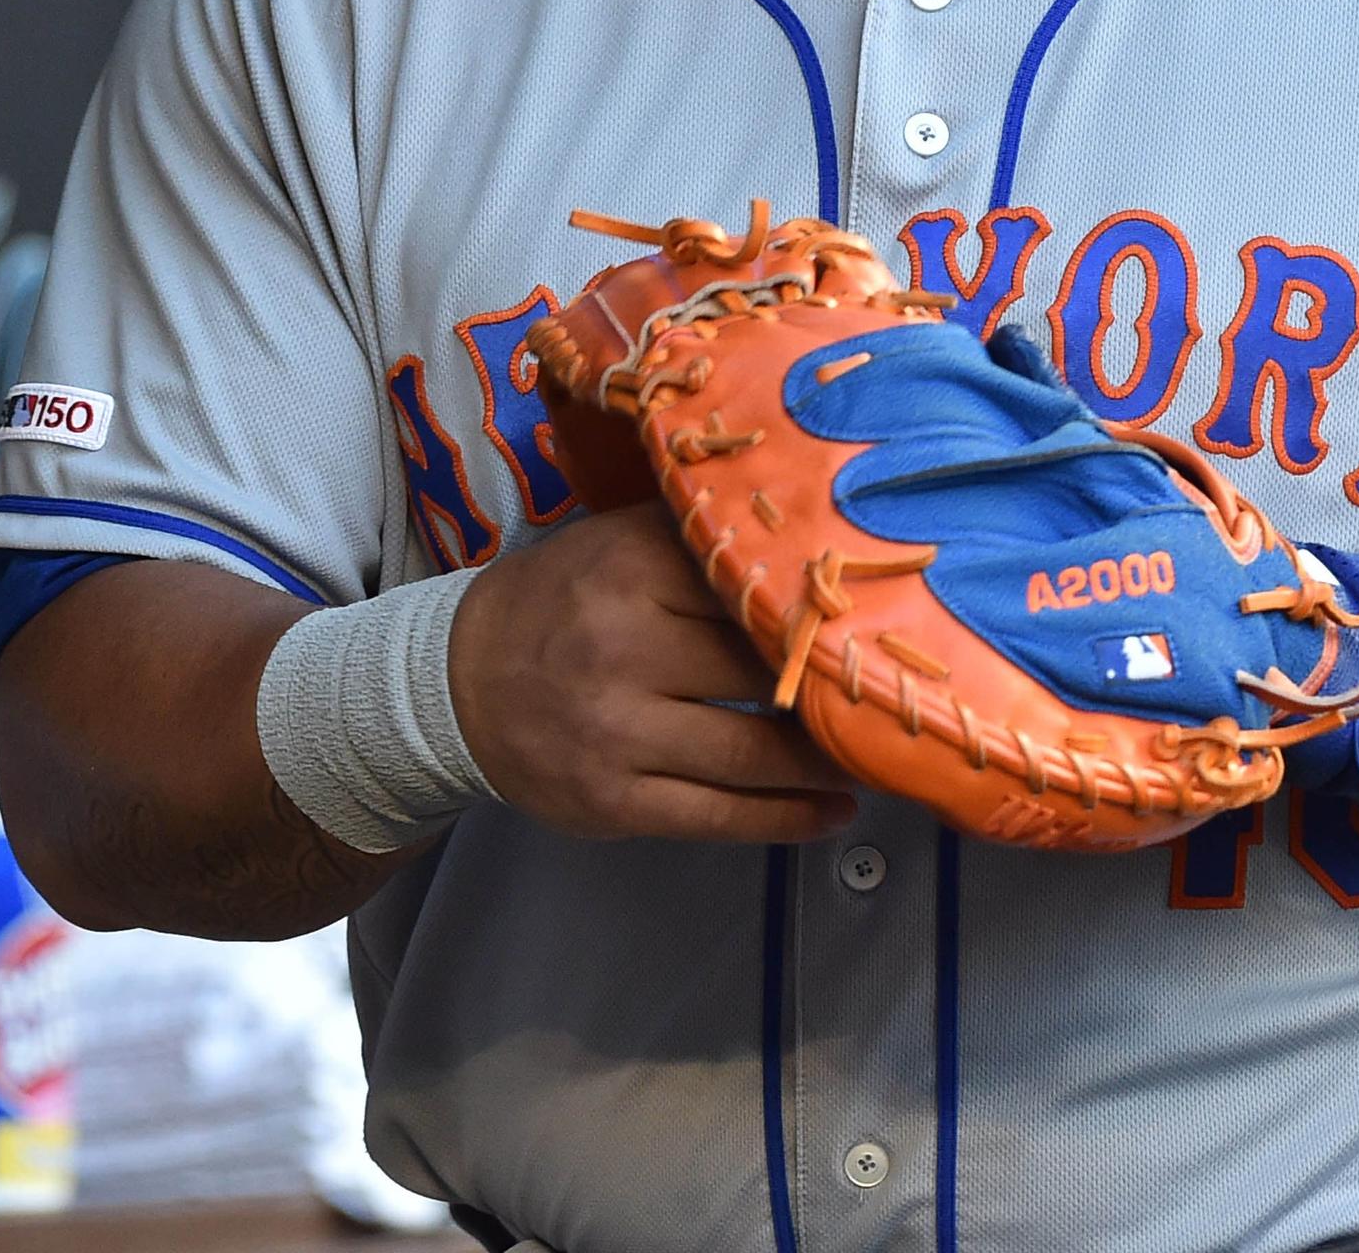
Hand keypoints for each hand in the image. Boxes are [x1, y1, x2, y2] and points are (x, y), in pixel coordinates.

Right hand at [448, 503, 859, 842]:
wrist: (457, 681)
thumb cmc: (563, 602)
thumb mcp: (620, 542)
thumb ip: (702, 540)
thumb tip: (820, 548)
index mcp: (633, 568)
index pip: (755, 589)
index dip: (823, 612)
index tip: (887, 623)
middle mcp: (624, 647)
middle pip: (764, 671)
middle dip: (835, 686)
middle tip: (901, 694)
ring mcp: (618, 732)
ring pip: (754, 753)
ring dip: (828, 760)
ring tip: (880, 756)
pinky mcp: (614, 802)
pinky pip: (722, 815)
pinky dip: (789, 817)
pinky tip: (836, 811)